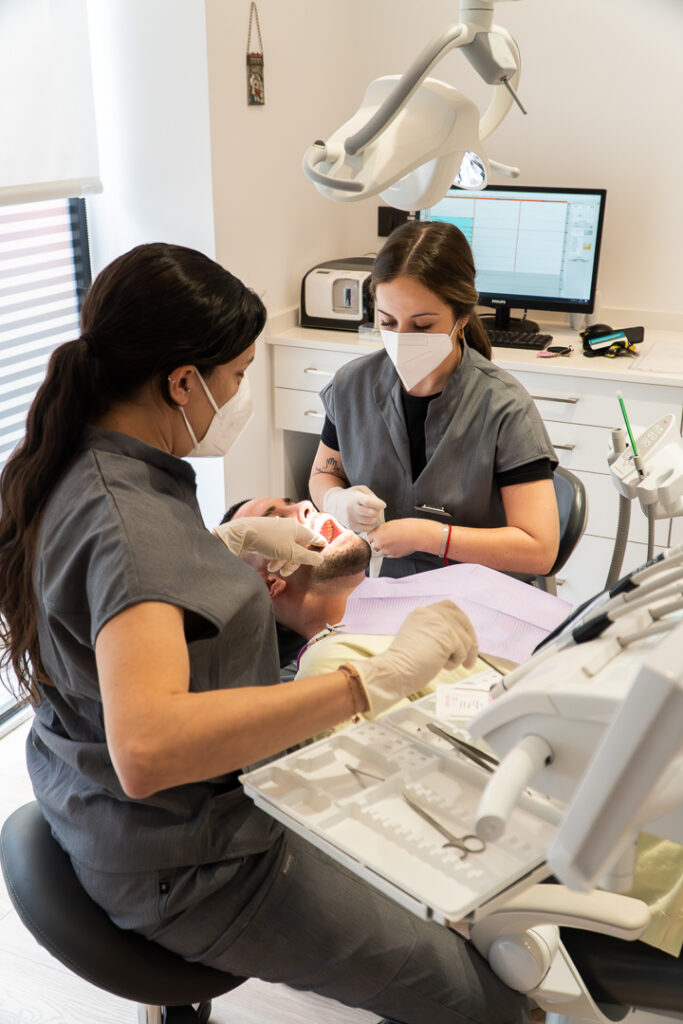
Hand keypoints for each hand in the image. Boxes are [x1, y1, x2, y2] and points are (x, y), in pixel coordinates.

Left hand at [214, 517, 326, 576]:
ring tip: (273, 569)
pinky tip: (269, 565)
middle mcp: (289, 528)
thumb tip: (321, 559)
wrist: (243, 535)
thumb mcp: (291, 552)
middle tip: (285, 572)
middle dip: (294, 561)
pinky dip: (276, 557)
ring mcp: (278, 531)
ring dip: (283, 561)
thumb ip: (307, 557)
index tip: (324, 548)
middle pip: (299, 547)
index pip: (314, 537)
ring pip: (288, 549)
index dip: (320, 544)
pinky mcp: (268, 536)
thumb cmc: (269, 541)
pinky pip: (278, 548)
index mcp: (298, 529)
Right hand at [323, 484, 385, 531]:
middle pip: (371, 513)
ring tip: (371, 513)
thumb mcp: (361, 490)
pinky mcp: (351, 526)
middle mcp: (351, 508)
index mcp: (354, 497)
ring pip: (371, 521)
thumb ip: (372, 496)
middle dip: (377, 511)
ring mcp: (350, 519)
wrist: (335, 503)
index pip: (368, 501)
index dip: (378, 504)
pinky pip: (367, 528)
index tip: (383, 505)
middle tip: (375, 509)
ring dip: (374, 518)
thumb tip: (381, 507)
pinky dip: (370, 525)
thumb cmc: (352, 495)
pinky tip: (367, 519)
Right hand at [345, 601, 477, 717]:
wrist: (395, 672)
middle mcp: (431, 612)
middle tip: (469, 660)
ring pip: (466, 638)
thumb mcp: (420, 639)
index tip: (465, 639)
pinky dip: (457, 662)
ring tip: (444, 665)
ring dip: (460, 656)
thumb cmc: (404, 664)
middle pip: (463, 620)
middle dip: (469, 641)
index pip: (450, 608)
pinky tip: (443, 666)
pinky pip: (464, 649)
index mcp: (422, 612)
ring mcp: (440, 622)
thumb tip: (457, 640)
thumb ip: (436, 633)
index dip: (461, 624)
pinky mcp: (448, 634)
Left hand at [366, 520, 419, 558]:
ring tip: (391, 543)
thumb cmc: (406, 527)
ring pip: (379, 552)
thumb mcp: (390, 524)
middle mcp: (379, 543)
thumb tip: (380, 533)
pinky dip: (389, 552)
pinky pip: (387, 555)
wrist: (416, 535)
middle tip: (384, 539)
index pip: (369, 536)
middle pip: (372, 545)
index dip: (373, 536)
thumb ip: (382, 530)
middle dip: (377, 543)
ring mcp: (385, 550)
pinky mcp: (392, 555)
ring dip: (382, 549)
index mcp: (377, 533)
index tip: (376, 536)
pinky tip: (395, 546)